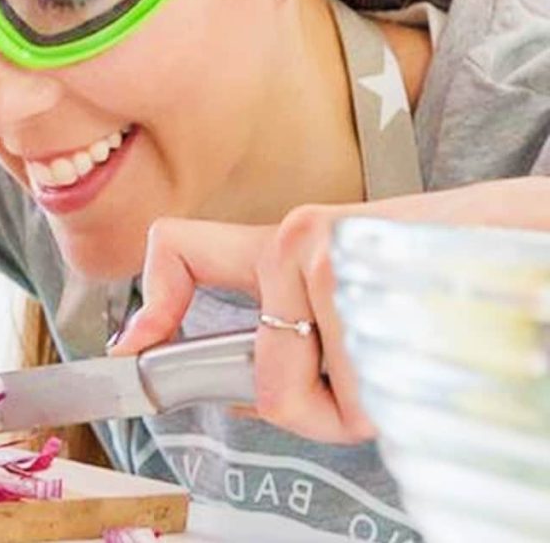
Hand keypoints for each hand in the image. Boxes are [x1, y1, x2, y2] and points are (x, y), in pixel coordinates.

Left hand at [110, 177, 549, 443]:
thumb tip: (250, 391)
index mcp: (291, 237)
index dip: (150, 307)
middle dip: (319, 408)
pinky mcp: (365, 290)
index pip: (182, 250)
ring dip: (368, 404)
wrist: (532, 234)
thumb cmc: (452, 268)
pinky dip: (391, 404)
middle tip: (372, 378)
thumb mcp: (364, 287)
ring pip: (320, 402)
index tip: (134, 352)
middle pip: (269, 386)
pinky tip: (427, 350)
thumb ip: (301, 329)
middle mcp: (299, 241)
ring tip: (414, 347)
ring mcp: (329, 265)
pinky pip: (359, 401)